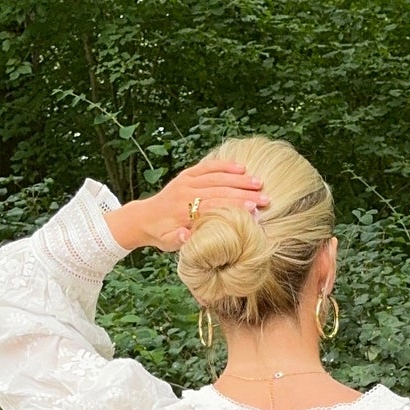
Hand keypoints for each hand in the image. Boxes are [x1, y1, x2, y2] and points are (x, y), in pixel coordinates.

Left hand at [110, 157, 266, 255]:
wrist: (144, 218)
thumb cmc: (161, 234)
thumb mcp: (168, 243)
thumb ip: (179, 240)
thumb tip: (187, 236)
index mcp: (182, 211)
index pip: (213, 206)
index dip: (234, 206)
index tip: (253, 209)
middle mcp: (185, 192)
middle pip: (219, 190)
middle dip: (244, 193)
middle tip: (265, 198)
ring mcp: (186, 181)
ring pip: (216, 177)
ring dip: (239, 179)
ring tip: (259, 183)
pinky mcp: (187, 174)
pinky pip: (207, 167)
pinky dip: (224, 166)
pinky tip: (241, 167)